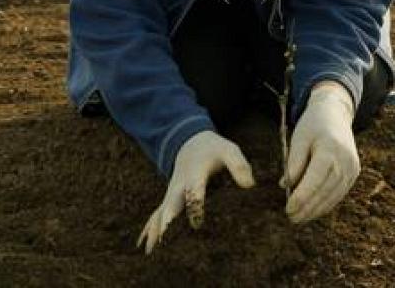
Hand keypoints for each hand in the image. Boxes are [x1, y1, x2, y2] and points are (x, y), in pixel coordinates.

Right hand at [137, 130, 254, 253]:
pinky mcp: (168, 200)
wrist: (190, 142)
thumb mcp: (228, 150)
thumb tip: (249, 185)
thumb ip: (239, 165)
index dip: (195, 206)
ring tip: (150, 252)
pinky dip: (150, 230)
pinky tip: (144, 247)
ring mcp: (171, 194)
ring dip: (155, 232)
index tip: (196, 223)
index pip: (194, 191)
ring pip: (160, 214)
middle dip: (167, 223)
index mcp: (194, 176)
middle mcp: (179, 186)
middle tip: (164, 241)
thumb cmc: (213, 150)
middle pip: (171, 205)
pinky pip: (156, 216)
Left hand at [283, 81, 359, 222]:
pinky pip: (339, 193)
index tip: (288, 208)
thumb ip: (293, 162)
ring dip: (316, 210)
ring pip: (333, 196)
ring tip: (300, 218)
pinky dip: (326, 204)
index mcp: (330, 149)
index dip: (301, 197)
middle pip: (325, 191)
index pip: (315, 180)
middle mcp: (345, 160)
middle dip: (307, 208)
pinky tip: (313, 210)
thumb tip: (285, 186)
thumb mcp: (299, 139)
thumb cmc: (312, 126)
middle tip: (291, 218)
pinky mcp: (354, 172)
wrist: (335, 114)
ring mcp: (352, 168)